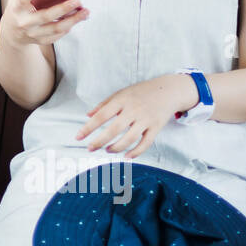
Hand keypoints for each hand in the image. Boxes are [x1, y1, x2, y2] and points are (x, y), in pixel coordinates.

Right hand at [0, 0, 88, 49]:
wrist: (12, 33)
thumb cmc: (18, 8)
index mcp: (16, 8)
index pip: (22, 0)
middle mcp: (24, 22)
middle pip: (45, 16)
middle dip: (63, 8)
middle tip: (77, 0)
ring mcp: (33, 33)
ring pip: (56, 28)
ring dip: (73, 20)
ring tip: (85, 11)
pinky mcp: (41, 40)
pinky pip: (58, 35)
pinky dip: (68, 26)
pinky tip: (76, 19)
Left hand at [75, 74, 195, 157]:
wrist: (168, 90)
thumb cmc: (140, 92)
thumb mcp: (120, 93)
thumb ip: (104, 104)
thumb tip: (87, 115)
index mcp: (122, 100)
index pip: (101, 115)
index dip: (88, 127)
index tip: (78, 137)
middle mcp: (133, 110)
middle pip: (114, 129)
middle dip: (100, 141)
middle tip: (90, 148)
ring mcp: (146, 119)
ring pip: (129, 138)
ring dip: (116, 147)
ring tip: (107, 150)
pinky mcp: (156, 127)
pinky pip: (146, 143)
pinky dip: (136, 152)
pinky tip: (126, 156)